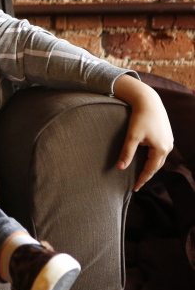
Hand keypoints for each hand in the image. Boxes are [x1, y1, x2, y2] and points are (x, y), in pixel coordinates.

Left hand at [114, 75, 173, 190]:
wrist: (149, 100)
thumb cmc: (140, 117)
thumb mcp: (132, 136)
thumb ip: (127, 153)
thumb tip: (120, 168)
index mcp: (161, 149)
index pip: (150, 170)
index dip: (142, 180)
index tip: (134, 189)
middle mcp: (168, 146)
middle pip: (157, 166)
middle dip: (147, 175)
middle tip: (137, 184)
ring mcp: (169, 141)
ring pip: (160, 159)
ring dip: (151, 167)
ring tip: (142, 174)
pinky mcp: (167, 135)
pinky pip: (160, 152)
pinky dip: (154, 158)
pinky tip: (147, 159)